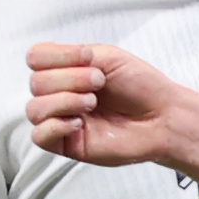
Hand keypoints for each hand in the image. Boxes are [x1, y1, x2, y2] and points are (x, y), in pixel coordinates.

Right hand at [26, 40, 192, 167]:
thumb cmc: (142, 87)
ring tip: (93, 103)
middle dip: (70, 79)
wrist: (164, 116)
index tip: (88, 58)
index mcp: (66, 70)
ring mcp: (62, 119)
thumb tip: (48, 63)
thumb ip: (73, 54)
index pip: (35, 57)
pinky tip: (78, 123)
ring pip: (34, 109)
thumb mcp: (107, 56)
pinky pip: (39, 136)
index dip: (57, 55)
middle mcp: (60, 93)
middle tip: (99, 83)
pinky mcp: (67, 144)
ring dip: (64, 101)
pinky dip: (55, 126)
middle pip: (36, 82)